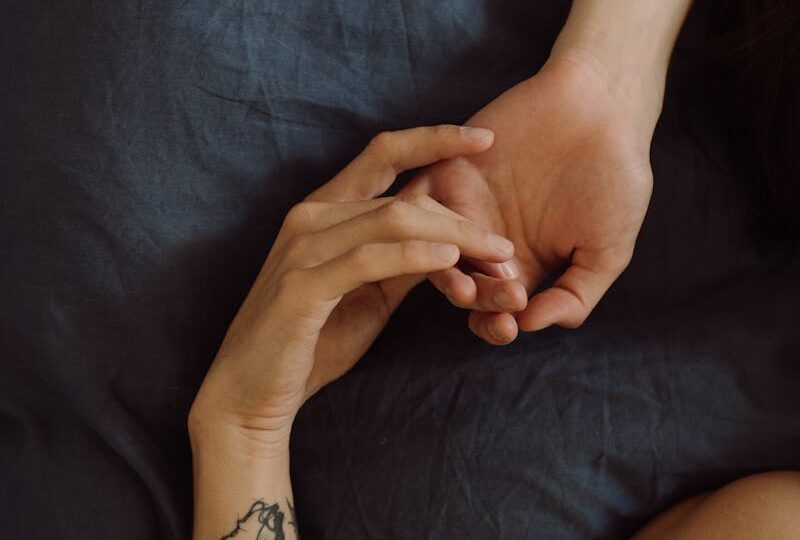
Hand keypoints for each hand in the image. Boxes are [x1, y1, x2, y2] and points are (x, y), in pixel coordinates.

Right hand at [189, 125, 514, 453]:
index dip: (433, 139)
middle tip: (505, 245)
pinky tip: (450, 259)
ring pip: (391, 220)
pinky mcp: (301, 286)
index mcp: (323, 211)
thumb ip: (401, 261)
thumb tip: (450, 239)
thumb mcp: (368, 294)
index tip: (484, 138)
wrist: (252, 393)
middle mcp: (309, 218)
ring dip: (452, 235)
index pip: (381, 154)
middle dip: (461, 217)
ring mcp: (301, 249)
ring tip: (495, 255)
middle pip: (400, 196)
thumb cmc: (311, 341)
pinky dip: (414, 255)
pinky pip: (368, 259)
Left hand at [403, 54, 656, 343]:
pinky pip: (416, 203)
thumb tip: (531, 326)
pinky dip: (424, 220)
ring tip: (464, 279)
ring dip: (444, 271)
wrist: (598, 107)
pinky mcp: (444, 171)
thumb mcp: (607, 250)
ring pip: (432, 251)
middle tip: (494, 296)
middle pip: (460, 287)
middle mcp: (484, 243)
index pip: (491, 310)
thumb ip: (575, 295)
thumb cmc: (612, 178)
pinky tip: (455, 230)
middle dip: (473, 301)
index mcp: (519, 267)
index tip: (509, 325)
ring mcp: (462, 208)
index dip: (494, 325)